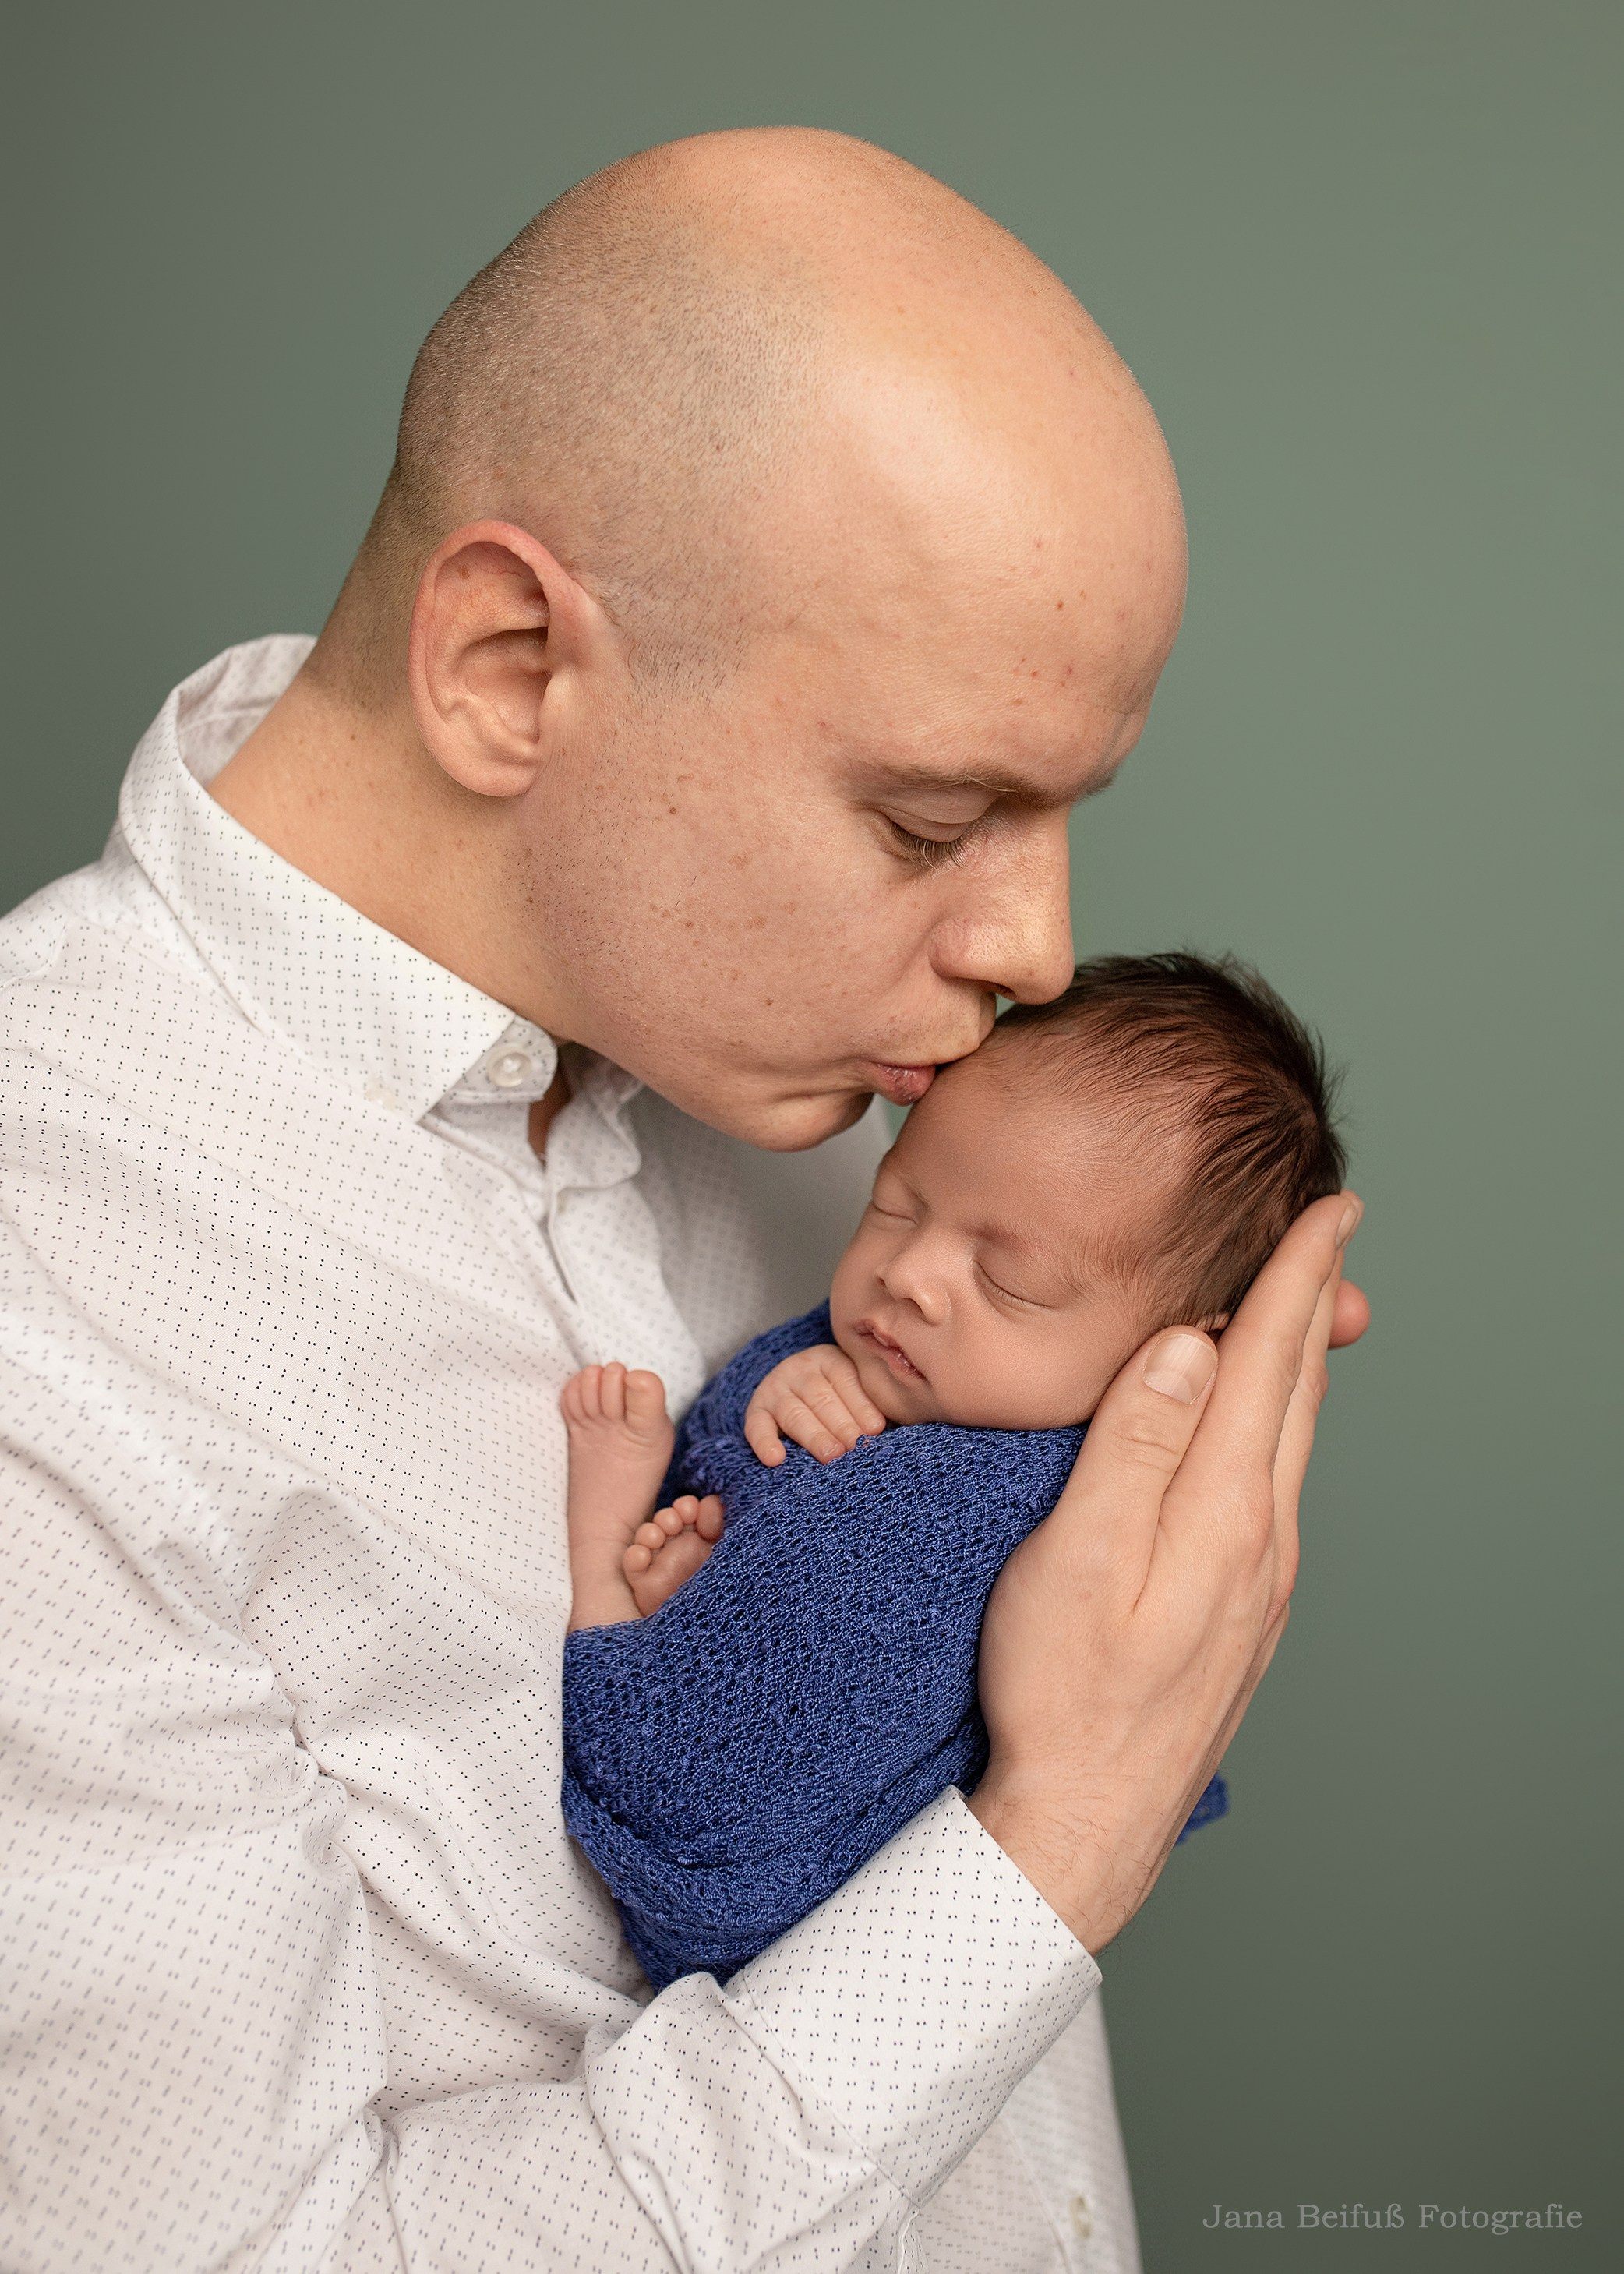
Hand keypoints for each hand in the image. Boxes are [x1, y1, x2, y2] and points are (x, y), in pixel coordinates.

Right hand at [744, 1343, 889, 1465]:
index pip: (845, 1378)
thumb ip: (872, 1405)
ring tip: (832, 1455)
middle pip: (820, 1396)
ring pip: (794, 1413)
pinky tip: (776, 1458)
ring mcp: (775, 1388)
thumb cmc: (842, 1400)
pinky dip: (764, 1442)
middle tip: (856, 1446)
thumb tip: (887, 1430)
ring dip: (815, 1436)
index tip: (876, 1428)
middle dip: (841, 1424)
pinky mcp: (757, 1410)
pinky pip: (757, 1426)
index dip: (861, 1404)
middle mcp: (799, 1368)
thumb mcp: (857, 1390)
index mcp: (829, 1359)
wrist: (797, 1392)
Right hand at [969, 1191, 1364, 1952]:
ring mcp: (1260, 1577)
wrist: (1087, 1820)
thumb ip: (1134, 1444)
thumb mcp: (1078, 1556)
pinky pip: (1273, 1482)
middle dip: (1312, 1300)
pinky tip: (1260, 1424)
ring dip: (1298, 1359)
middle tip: (1330, 1231)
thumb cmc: (1063, 1694)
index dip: (1295, 1276)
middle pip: (1294, 1391)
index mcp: (1223, 1511)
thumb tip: (1187, 1344)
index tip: (1327, 1211)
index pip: (1265, 1362)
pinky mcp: (1243, 1606)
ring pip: (1290, 1438)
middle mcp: (1262, 1538)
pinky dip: (1276, 1420)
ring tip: (1303, 1305)